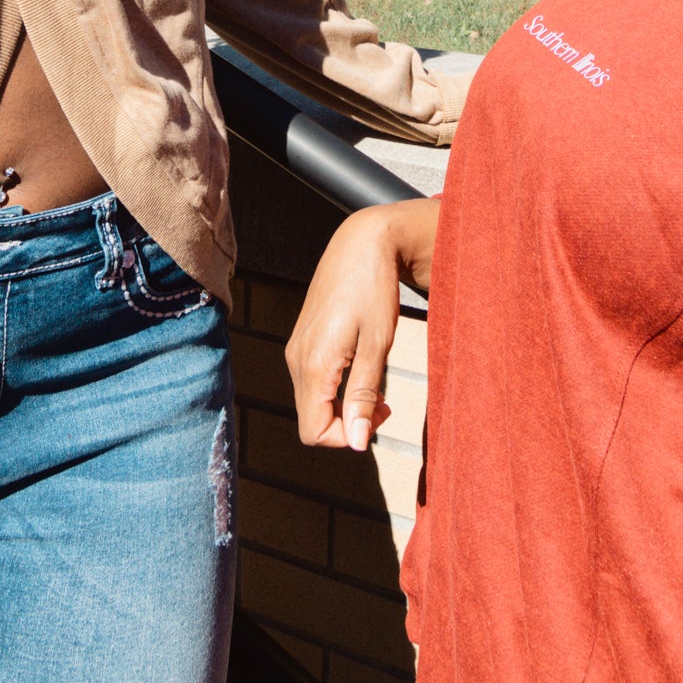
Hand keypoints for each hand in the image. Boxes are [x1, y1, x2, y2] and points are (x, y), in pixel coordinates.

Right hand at [285, 198, 440, 452]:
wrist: (361, 242)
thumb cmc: (374, 288)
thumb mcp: (377, 343)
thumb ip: (363, 393)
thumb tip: (356, 440)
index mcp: (314, 364)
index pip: (313, 432)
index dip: (345, 439)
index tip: (377, 418)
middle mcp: (297, 359)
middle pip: (311, 420)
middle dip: (347, 423)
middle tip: (385, 404)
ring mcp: (297, 348)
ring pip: (312, 401)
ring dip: (342, 406)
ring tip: (377, 386)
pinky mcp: (303, 339)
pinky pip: (312, 380)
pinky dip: (335, 388)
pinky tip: (361, 367)